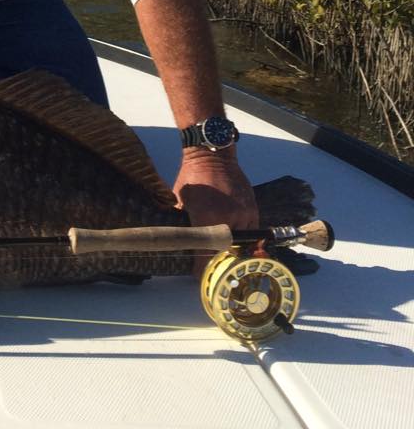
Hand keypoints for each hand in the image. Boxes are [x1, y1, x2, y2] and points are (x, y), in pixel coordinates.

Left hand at [173, 148, 258, 274]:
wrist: (212, 155)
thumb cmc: (192, 176)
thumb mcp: (181, 200)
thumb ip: (183, 222)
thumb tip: (179, 239)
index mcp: (207, 216)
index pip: (205, 250)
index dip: (201, 267)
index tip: (197, 276)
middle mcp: (229, 217)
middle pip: (227, 250)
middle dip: (219, 260)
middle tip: (211, 267)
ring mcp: (244, 213)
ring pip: (242, 242)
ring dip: (233, 248)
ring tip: (224, 254)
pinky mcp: (253, 208)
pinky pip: (251, 230)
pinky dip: (243, 236)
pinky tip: (235, 239)